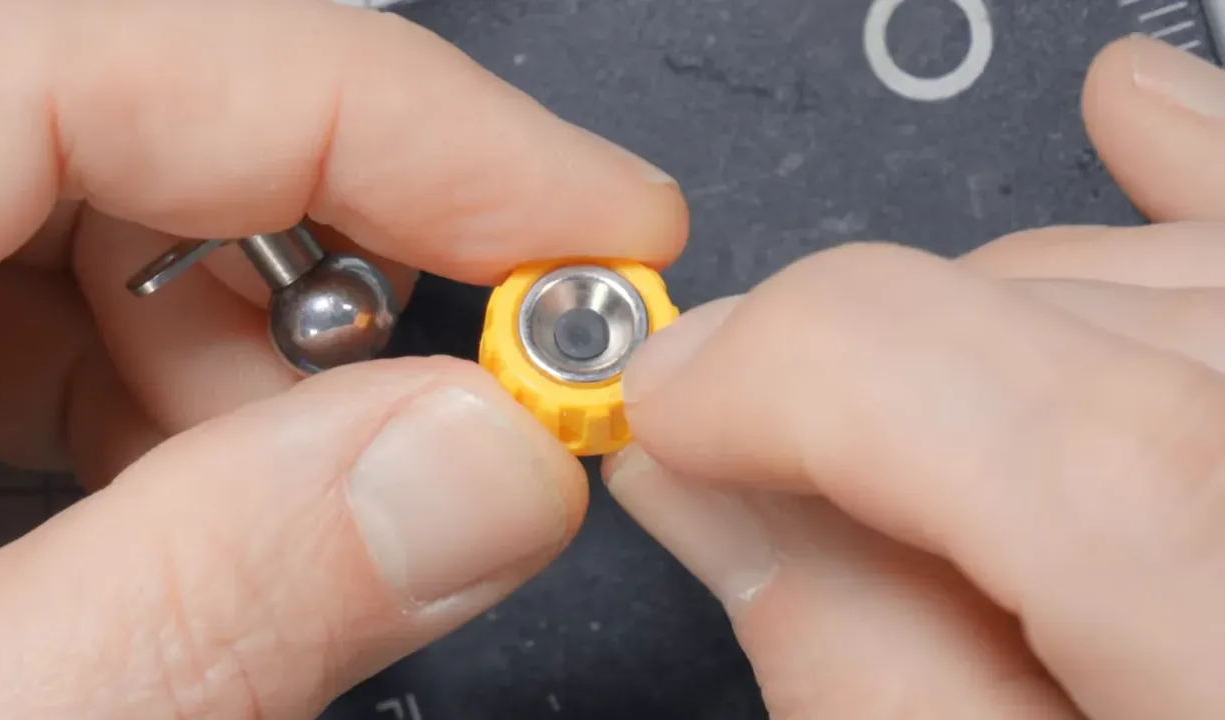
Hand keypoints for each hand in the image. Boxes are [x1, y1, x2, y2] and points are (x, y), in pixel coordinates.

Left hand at [0, 1, 686, 716]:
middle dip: (337, 261)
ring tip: (296, 489)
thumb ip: (207, 596)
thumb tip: (479, 469)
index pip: (148, 42)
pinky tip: (157, 492)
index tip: (597, 225)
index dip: (418, 121)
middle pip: (129, 104)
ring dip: (230, 337)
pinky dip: (123, 374)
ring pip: (71, 187)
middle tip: (458, 409)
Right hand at [608, 35, 1224, 719]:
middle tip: (804, 502)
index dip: (742, 370)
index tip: (667, 410)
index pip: (902, 350)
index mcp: (1208, 579)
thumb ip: (852, 672)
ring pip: (1128, 266)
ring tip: (949, 468)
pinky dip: (1200, 173)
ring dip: (994, 341)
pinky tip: (1139, 116)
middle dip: (857, 380)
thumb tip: (715, 495)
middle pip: (1011, 305)